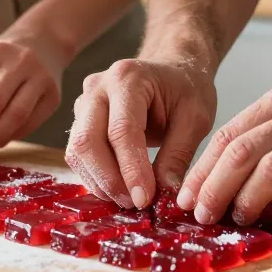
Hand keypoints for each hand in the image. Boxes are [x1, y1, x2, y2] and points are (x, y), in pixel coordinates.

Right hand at [65, 57, 215, 208]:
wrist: (171, 69)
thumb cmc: (185, 88)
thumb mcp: (195, 118)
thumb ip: (179, 154)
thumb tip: (166, 193)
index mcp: (129, 78)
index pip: (122, 130)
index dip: (131, 169)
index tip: (145, 199)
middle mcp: (98, 87)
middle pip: (88, 140)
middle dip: (109, 179)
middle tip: (135, 203)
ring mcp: (84, 102)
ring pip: (77, 150)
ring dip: (100, 181)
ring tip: (128, 199)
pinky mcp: (79, 119)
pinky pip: (77, 154)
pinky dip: (95, 176)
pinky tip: (117, 188)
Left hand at [177, 80, 271, 225]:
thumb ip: (269, 134)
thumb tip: (224, 175)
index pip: (229, 133)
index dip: (203, 169)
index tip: (187, 196)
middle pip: (242, 151)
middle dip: (214, 187)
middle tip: (202, 214)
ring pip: (271, 169)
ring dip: (247, 199)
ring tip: (238, 217)